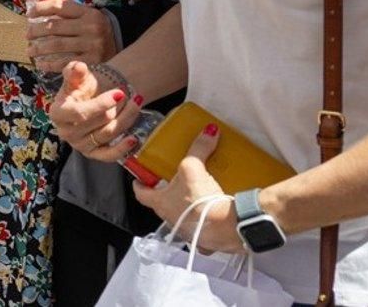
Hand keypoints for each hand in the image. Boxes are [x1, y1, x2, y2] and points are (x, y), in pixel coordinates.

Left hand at [26, 0, 116, 72]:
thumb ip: (69, 14)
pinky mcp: (93, 62)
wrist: (122, 46)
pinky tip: (41, 64)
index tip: (29, 14)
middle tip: (27, 35)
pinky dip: (49, 64)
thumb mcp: (88, 16)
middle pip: (54, 26)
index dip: (41, 8)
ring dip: (39, 48)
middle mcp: (90, 27)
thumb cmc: (98, 30)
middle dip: (36, 30)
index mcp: (88, 12)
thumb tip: (38, 15)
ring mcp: (92, 45)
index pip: (60, 6)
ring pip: (57, 45)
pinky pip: (65, 63)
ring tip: (30, 50)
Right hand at [50, 61, 139, 161]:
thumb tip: (79, 67)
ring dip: (126, 118)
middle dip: (116, 108)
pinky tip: (134, 138)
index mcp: (58, 113)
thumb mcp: (76, 78)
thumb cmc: (80, 89)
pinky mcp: (93, 154)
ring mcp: (79, 145)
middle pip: (99, 122)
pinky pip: (108, 155)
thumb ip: (75, 71)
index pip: (79, 113)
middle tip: (128, 95)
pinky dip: (122, 148)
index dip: (100, 104)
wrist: (87, 103)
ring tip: (136, 104)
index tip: (119, 93)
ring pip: (109, 133)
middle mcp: (66, 132)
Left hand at [133, 125, 242, 252]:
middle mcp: (169, 219)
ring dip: (187, 204)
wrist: (227, 226)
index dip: (140, 184)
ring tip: (198, 190)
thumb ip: (198, 149)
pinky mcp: (206, 237)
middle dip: (167, 192)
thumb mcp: (193, 168)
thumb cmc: (199, 199)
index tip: (141, 177)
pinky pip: (202, 225)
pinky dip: (206, 217)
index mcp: (159, 203)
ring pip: (182, 214)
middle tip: (175, 179)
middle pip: (163, 203)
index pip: (141, 194)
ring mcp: (187, 230)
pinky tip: (215, 207)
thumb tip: (208, 131)